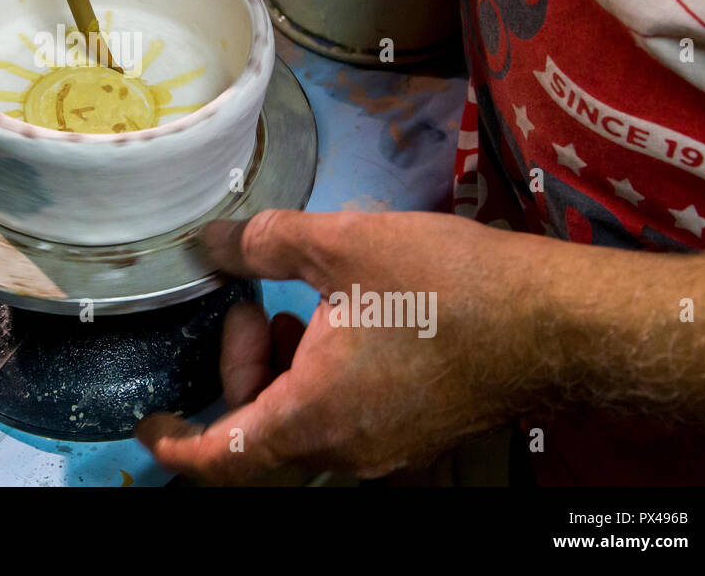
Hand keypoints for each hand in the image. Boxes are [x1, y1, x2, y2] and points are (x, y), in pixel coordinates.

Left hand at [136, 210, 554, 483]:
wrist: (553, 324)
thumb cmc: (444, 286)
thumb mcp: (341, 245)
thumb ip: (262, 244)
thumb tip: (210, 244)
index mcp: (313, 418)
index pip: (219, 459)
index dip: (174, 444)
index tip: (150, 420)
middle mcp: (343, 450)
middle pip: (256, 432)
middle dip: (239, 366)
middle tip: (256, 303)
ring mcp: (381, 449)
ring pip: (298, 423)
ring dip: (279, 369)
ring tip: (303, 305)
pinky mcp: (410, 435)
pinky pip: (338, 419)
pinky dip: (317, 377)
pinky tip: (342, 320)